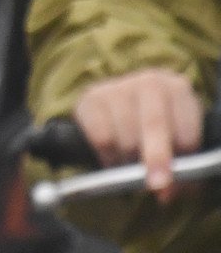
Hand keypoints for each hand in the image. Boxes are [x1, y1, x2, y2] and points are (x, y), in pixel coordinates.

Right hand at [74, 69, 203, 201]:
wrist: (122, 105)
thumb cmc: (157, 128)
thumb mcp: (176, 141)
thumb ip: (179, 165)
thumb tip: (166, 193)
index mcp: (179, 90)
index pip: (185, 130)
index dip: (182, 161)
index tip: (176, 185)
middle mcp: (149, 83)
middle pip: (154, 125)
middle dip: (156, 158)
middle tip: (156, 184)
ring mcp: (118, 87)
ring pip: (126, 136)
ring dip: (130, 162)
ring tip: (132, 167)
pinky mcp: (91, 97)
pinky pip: (101, 139)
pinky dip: (108, 157)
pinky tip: (114, 158)